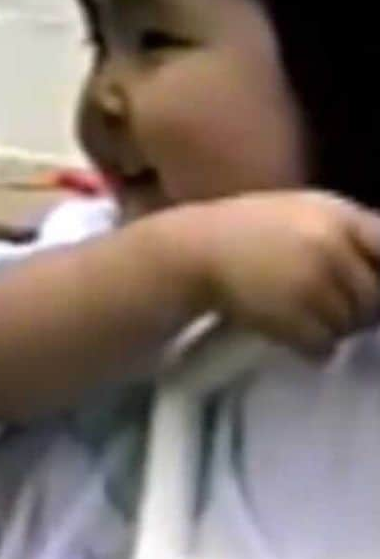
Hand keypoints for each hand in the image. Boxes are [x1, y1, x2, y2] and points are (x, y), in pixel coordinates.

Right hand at [170, 191, 379, 358]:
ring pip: (351, 325)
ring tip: (309, 316)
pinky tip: (296, 332)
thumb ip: (349, 231)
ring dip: (335, 328)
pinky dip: (315, 346)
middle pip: (375, 296)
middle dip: (360, 307)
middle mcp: (330, 248)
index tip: (373, 283)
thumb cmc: (253, 229)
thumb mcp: (306, 211)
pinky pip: (326, 346)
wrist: (196, 251)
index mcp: (337, 216)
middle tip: (335, 305)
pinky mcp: (291, 319)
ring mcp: (311, 284)